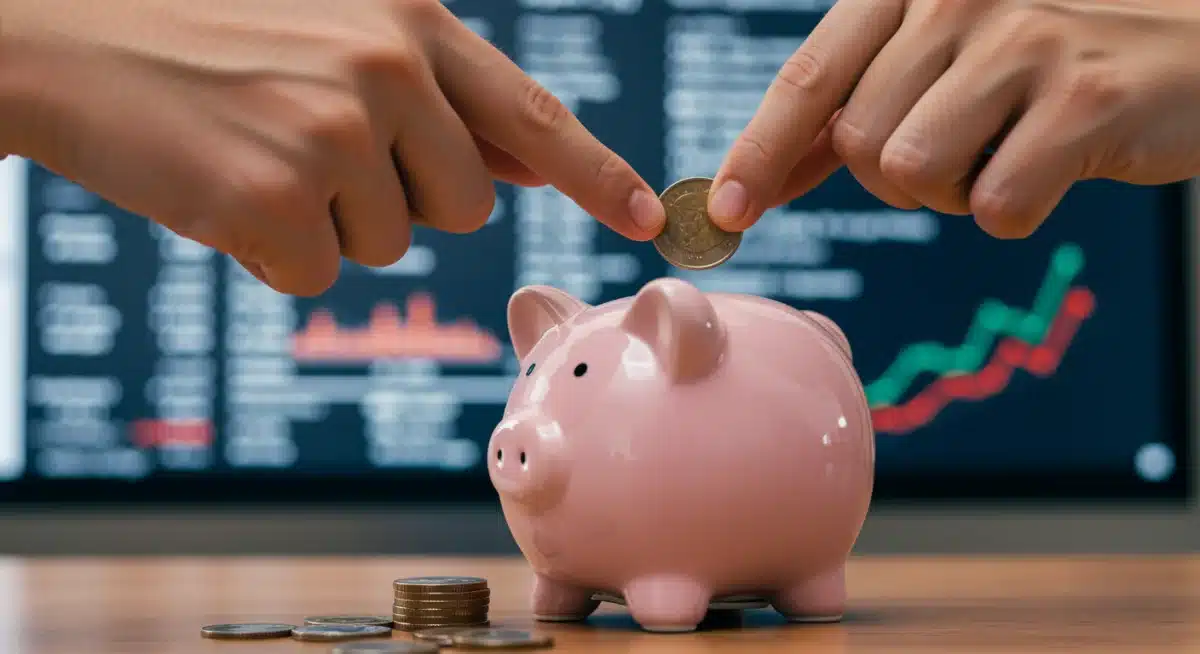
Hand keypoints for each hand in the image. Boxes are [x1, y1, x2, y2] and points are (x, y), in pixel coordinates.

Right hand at [0, 0, 664, 294]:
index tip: (645, 218)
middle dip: (403, 198)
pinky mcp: (275, 202)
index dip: (594, 174)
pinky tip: (219, 189)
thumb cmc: (198, 33)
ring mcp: (333, 135)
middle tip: (310, 146)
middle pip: (463, 204)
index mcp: (408, 21)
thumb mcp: (332, 34)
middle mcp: (387, 70)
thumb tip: (515, 170)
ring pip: (389, 243)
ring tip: (254, 150)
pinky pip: (315, 274)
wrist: (57, 34)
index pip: (530, 114)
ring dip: (328, 220)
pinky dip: (269, 252)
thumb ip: (433, 100)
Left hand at [710, 0, 1199, 237]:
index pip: (810, 78)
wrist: (1191, 47)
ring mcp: (1026, 43)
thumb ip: (856, 106)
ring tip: (1007, 148)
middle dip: (894, 177)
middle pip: (859, 144)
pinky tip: (1054, 166)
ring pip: (913, 173)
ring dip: (952, 191)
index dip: (759, 151)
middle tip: (963, 149)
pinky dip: (1015, 210)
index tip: (727, 211)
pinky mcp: (1085, 100)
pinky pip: (995, 207)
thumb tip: (758, 179)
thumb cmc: (1052, 60)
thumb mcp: (945, 57)